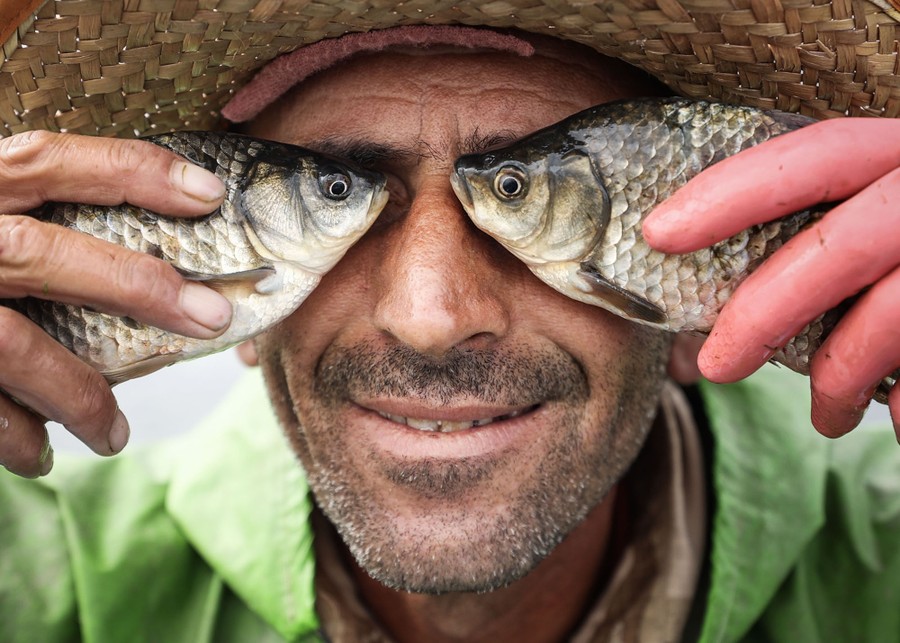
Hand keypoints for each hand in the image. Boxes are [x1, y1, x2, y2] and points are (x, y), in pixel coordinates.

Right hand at [0, 131, 230, 476]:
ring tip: (114, 435)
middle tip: (211, 317)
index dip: (132, 170)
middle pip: (42, 254)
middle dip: (136, 285)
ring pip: (9, 347)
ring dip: (78, 396)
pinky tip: (40, 455)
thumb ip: (27, 214)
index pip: (48, 160)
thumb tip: (142, 248)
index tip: (207, 192)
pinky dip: (11, 437)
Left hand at [643, 118, 899, 439]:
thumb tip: (712, 312)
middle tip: (715, 367)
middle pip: (838, 248)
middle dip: (763, 312)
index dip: (732, 192)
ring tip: (823, 417)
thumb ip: (825, 233)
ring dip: (837, 380)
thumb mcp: (886, 208)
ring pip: (889, 318)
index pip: (814, 155)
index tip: (658, 231)